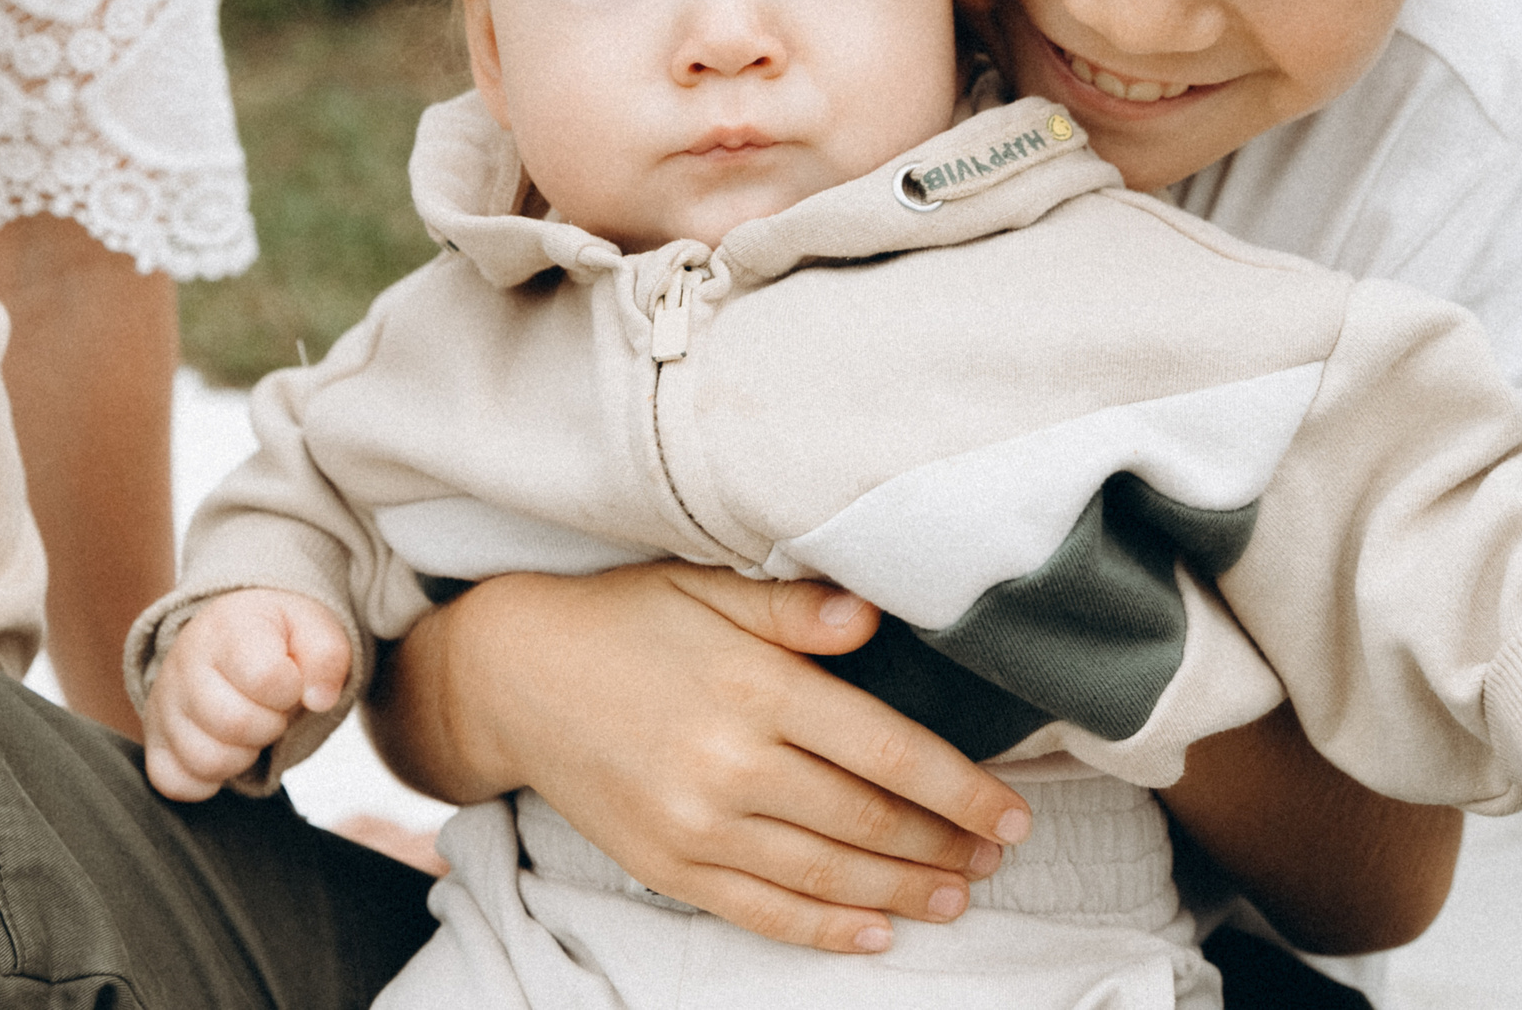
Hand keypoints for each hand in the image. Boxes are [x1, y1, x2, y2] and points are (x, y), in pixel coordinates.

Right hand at [142, 587, 350, 801]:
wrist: (232, 633)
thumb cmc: (276, 635)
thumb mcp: (314, 628)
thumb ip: (327, 657)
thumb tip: (320, 701)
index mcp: (228, 628)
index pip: (267, 678)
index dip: (292, 689)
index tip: (291, 681)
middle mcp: (185, 664)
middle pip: (236, 724)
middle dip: (272, 725)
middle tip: (273, 707)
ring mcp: (164, 705)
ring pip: (207, 760)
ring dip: (244, 754)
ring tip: (251, 727)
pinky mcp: (154, 740)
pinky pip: (174, 783)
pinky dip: (207, 780)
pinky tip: (226, 750)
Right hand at [376, 562, 1034, 954]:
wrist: (511, 677)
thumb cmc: (622, 620)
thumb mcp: (707, 587)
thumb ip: (793, 609)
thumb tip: (871, 617)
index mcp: (753, 688)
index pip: (885, 750)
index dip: (958, 789)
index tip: (1009, 812)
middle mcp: (730, 766)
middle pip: (866, 822)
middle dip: (944, 846)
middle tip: (997, 855)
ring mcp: (696, 826)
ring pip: (826, 876)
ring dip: (903, 894)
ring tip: (957, 897)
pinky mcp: (666, 867)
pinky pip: (761, 912)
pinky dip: (824, 932)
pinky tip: (874, 934)